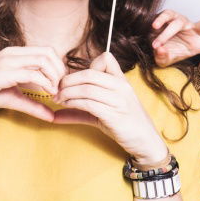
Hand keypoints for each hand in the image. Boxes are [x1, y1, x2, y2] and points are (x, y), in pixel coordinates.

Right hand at [0, 45, 66, 122]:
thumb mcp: (13, 98)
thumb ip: (33, 105)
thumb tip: (52, 116)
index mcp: (16, 53)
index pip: (47, 51)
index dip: (58, 67)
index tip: (60, 85)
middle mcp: (13, 53)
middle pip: (49, 52)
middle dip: (60, 71)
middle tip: (61, 89)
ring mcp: (8, 61)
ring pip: (43, 60)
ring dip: (54, 77)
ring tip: (55, 92)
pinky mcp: (4, 72)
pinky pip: (32, 74)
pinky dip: (45, 84)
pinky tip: (47, 94)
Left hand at [52, 52, 167, 164]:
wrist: (146, 141)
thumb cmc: (124, 124)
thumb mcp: (104, 111)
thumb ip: (80, 109)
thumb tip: (53, 114)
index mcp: (122, 80)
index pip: (105, 59)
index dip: (85, 66)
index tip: (71, 79)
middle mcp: (122, 87)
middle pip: (89, 74)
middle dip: (68, 81)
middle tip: (56, 90)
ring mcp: (119, 100)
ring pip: (87, 89)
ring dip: (67, 93)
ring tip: (58, 99)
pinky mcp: (114, 115)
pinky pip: (89, 104)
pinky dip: (73, 103)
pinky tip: (65, 107)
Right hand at [151, 8, 199, 65]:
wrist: (148, 42)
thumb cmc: (162, 51)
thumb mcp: (163, 60)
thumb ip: (163, 57)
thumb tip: (161, 49)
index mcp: (197, 45)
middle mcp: (192, 31)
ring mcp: (182, 22)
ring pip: (177, 24)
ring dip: (165, 35)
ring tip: (156, 44)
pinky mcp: (170, 15)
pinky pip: (166, 17)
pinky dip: (159, 24)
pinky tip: (154, 28)